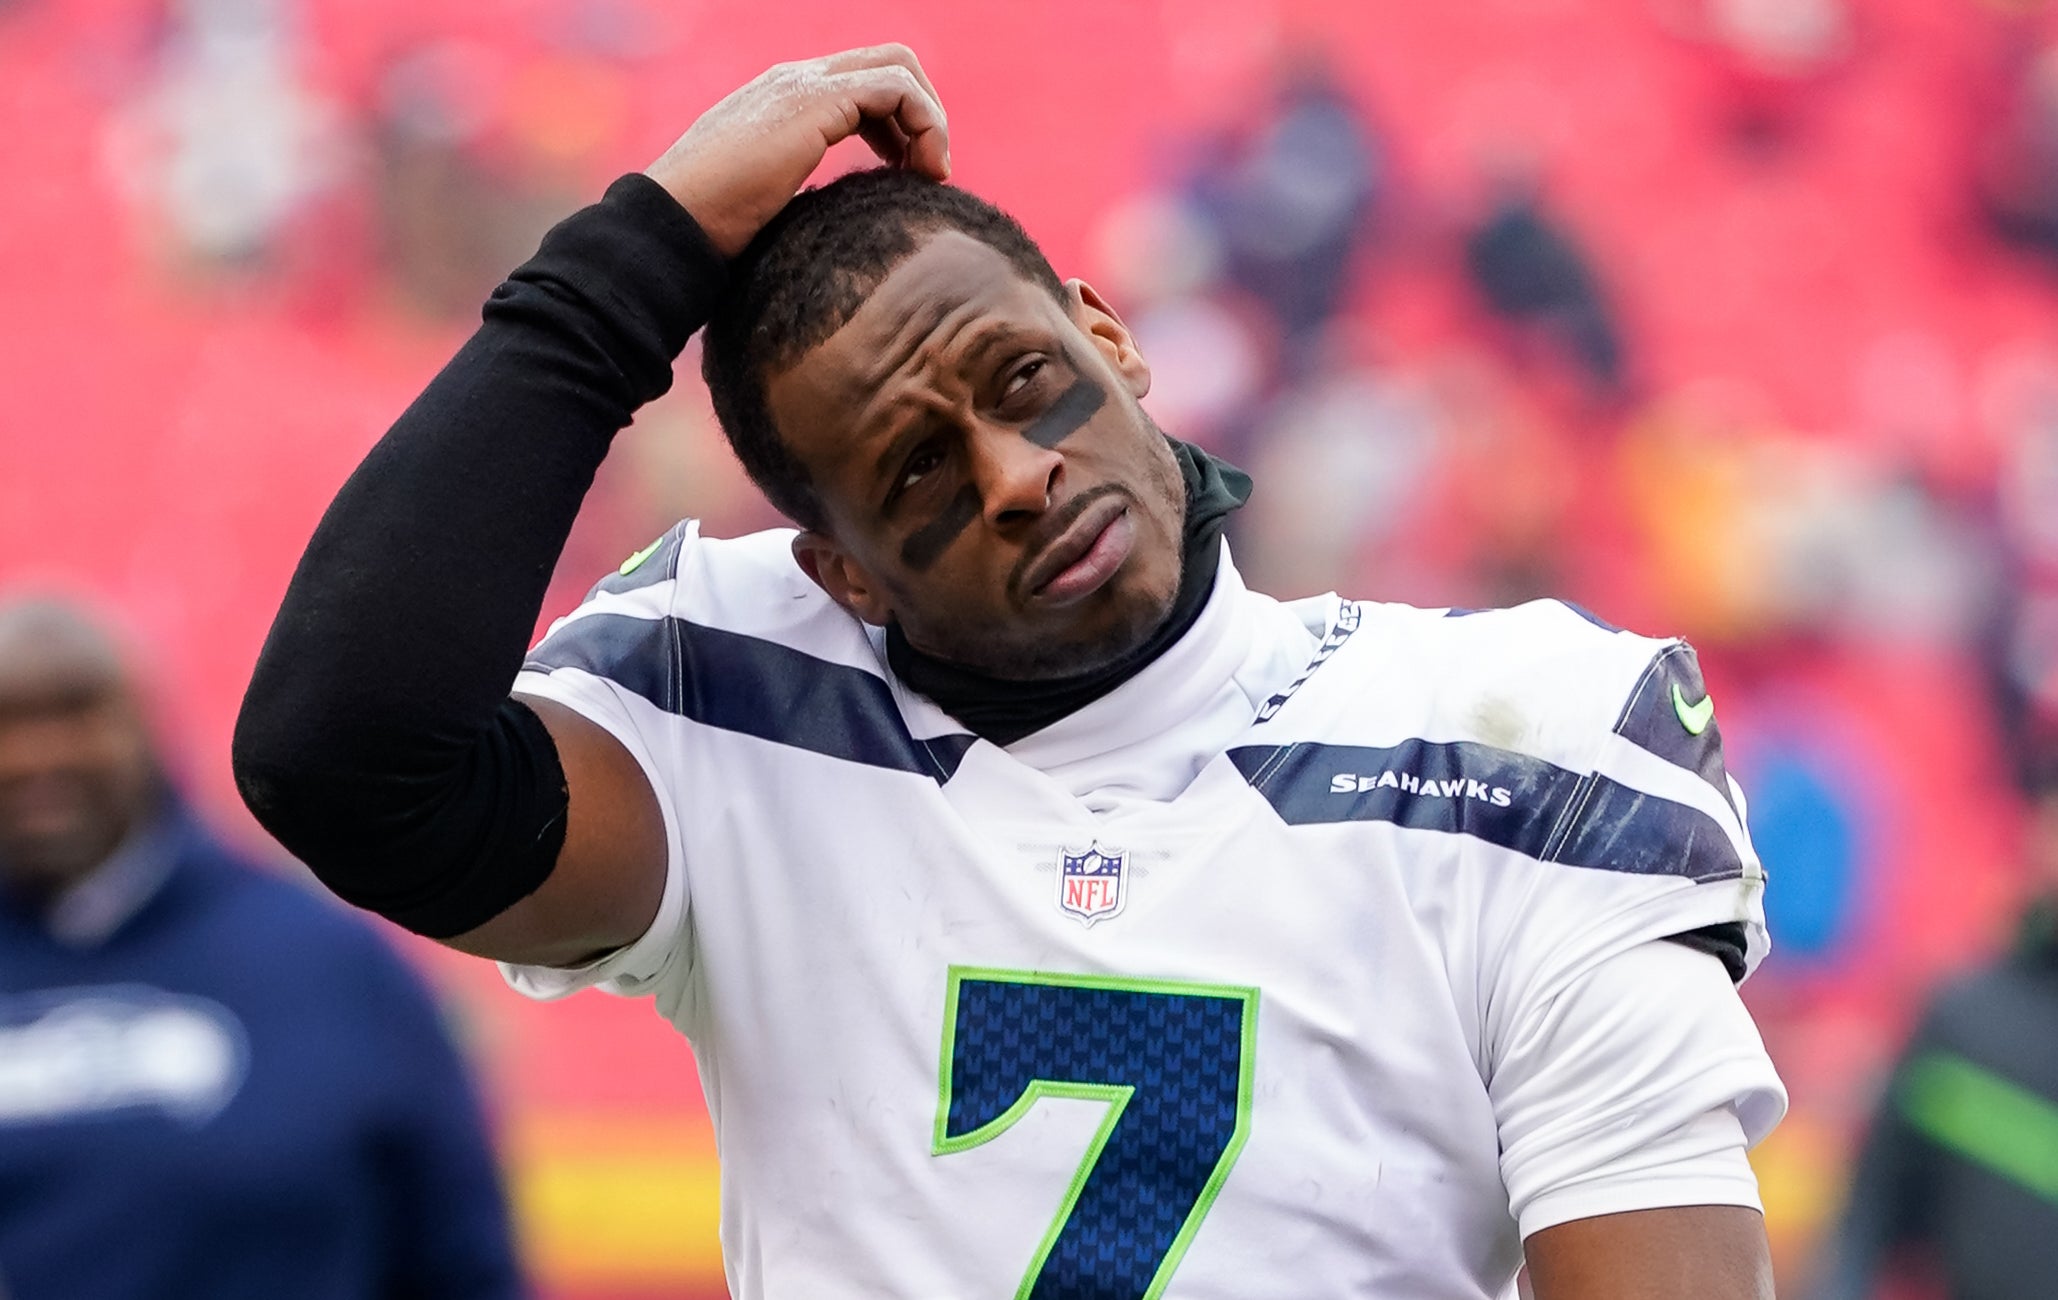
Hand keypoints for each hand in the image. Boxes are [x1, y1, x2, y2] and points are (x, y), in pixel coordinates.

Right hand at [646, 44, 950, 257]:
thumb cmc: (712, 229)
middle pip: (890, 62)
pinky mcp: (816, 103)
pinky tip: (921, 174)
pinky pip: (897, 89)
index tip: (907, 174)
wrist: (674, 224)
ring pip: (900, 69)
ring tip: (931, 176)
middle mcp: (796, 80)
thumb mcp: (766, 200)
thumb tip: (831, 222)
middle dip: (923, 112)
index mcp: (784, 98)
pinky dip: (924, 125)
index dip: (899, 122)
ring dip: (930, 122)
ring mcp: (805, 85)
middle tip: (928, 170)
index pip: (864, 83)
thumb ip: (796, 187)